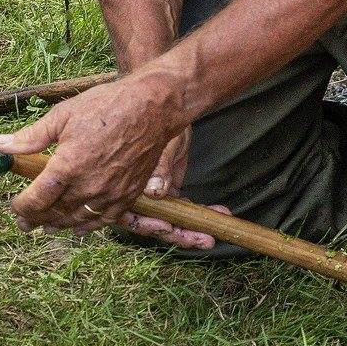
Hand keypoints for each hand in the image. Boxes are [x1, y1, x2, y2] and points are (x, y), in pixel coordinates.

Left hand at [0, 72, 181, 233]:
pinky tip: (79, 227)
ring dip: (58, 225)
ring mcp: (110, 193)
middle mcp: (87, 186)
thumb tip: (0, 144)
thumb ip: (31, 136)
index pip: (36, 199)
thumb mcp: (63, 115)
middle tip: (24, 222)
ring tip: (46, 226)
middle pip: (54, 213)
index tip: (14, 205)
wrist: (152, 108)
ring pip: (77, 220)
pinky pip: (104, 220)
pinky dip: (87, 226)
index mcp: (67, 166)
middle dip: (35, 219)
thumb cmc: (108, 106)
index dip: (21, 206)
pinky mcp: (128, 195)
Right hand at [117, 131, 216, 249]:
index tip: (169, 229)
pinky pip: (184, 207)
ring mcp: (155, 195)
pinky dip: (201, 212)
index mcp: (125, 186)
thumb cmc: (155, 121)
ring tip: (216, 232)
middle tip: (206, 239)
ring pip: (172, 219)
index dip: (151, 226)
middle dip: (181, 234)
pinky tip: (221, 213)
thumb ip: (158, 169)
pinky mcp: (170, 190)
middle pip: (156, 223)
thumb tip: (156, 192)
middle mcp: (138, 195)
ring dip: (194, 227)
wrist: (167, 106)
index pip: (134, 217)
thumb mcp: (159, 144)